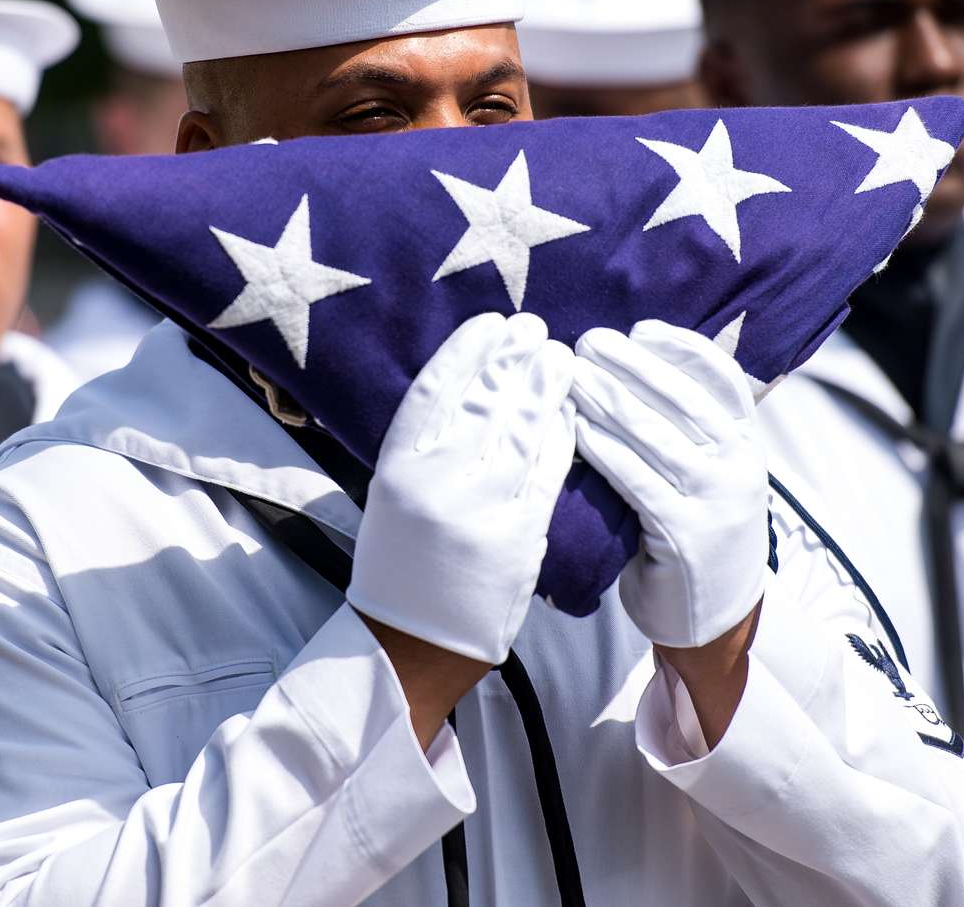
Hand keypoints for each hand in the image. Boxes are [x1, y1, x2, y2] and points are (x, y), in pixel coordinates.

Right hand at [348, 312, 575, 665]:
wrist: (410, 641)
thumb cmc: (401, 561)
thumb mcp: (394, 495)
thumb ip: (426, 445)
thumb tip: (471, 383)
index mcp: (397, 468)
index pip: (435, 391)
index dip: (466, 350)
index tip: (491, 322)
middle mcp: (435, 483)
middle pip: (482, 402)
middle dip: (512, 358)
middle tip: (535, 328)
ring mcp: (479, 510)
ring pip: (520, 432)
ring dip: (544, 388)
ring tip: (560, 357)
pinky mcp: (518, 539)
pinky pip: (547, 475)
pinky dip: (561, 439)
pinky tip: (570, 413)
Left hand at [568, 319, 767, 649]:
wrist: (712, 617)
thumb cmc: (690, 531)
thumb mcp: (701, 474)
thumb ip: (681, 428)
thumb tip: (631, 362)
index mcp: (745, 443)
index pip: (721, 380)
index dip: (681, 348)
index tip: (639, 327)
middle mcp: (739, 465)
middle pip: (682, 399)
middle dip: (631, 365)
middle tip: (587, 341)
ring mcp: (717, 501)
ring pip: (656, 435)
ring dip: (608, 399)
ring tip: (570, 375)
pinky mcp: (686, 535)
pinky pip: (637, 479)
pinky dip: (605, 450)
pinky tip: (576, 428)